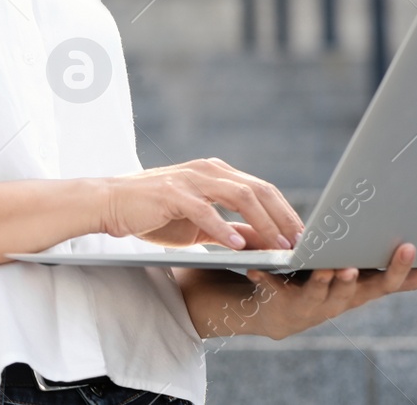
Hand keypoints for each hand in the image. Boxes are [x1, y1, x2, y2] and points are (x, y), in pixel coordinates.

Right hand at [98, 158, 302, 251]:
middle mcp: (207, 171)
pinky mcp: (171, 193)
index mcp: (216, 174)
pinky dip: (222, 227)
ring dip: (263, 222)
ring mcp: (190, 179)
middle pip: (258, 189)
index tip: (305, 237)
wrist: (110, 204)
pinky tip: (237, 246)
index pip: (261, 189)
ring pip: (238, 195)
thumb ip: (229, 228)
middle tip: (302, 243)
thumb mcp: (200, 224)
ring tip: (279, 246)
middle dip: (283, 217)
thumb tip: (263, 243)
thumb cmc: (155, 214)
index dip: (286, 212)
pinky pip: (204, 210)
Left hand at [245, 243, 416, 339]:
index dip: (403, 269)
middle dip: (363, 276)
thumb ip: (395, 273)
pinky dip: (267, 278)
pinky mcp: (281, 301)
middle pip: (355, 289)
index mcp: (360, 290)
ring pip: (320, 292)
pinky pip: (274, 288)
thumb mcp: (363, 279)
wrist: (279, 312)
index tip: (414, 247)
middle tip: (363, 263)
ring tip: (330, 267)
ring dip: (326, 280)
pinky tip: (258, 269)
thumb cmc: (327, 286)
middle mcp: (339, 301)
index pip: (388, 282)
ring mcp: (311, 303)